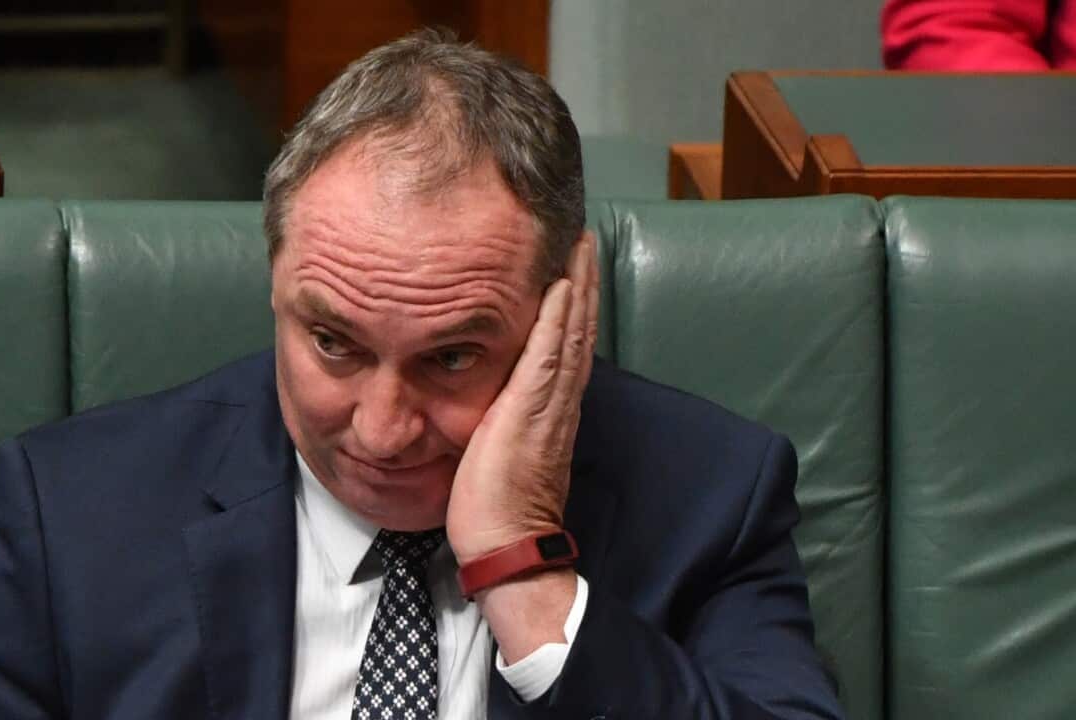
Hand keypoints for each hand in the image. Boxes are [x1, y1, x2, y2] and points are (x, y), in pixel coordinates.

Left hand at [445, 230, 598, 563]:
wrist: (504, 543)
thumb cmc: (495, 505)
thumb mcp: (498, 444)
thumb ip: (504, 413)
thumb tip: (490, 392)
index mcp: (551, 406)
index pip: (567, 342)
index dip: (573, 302)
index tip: (572, 264)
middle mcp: (560, 399)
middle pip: (578, 327)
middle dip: (582, 280)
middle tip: (584, 237)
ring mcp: (550, 403)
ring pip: (571, 331)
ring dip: (577, 285)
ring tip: (580, 244)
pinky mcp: (532, 409)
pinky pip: (550, 353)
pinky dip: (558, 317)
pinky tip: (561, 285)